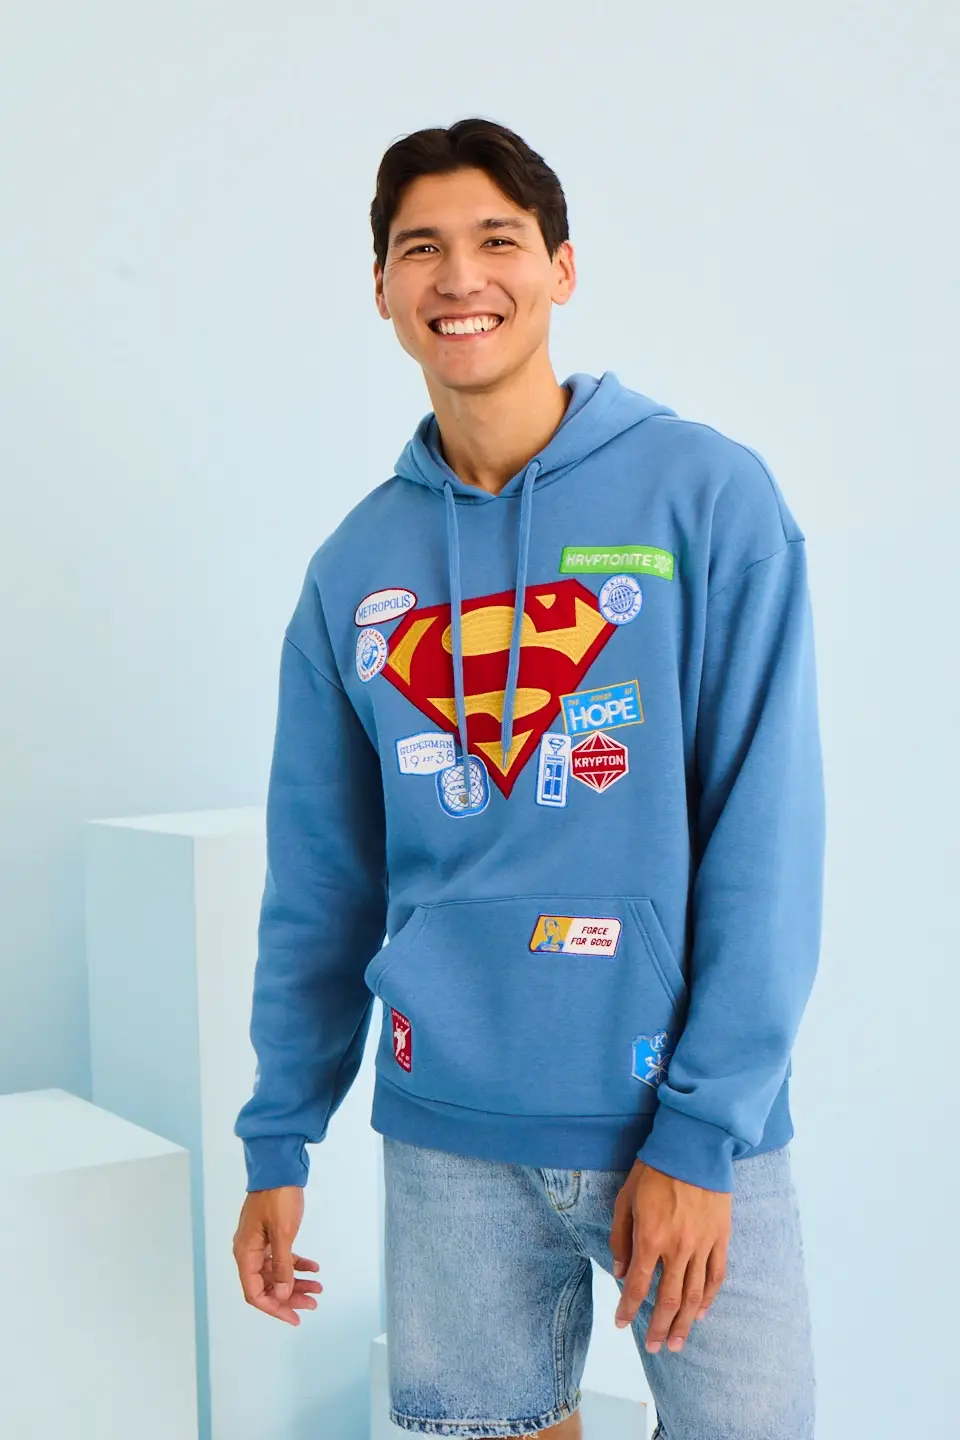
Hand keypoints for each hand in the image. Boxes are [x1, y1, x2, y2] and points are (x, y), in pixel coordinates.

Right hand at [233, 1185, 322, 1325]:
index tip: (294, 1317)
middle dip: (290, 1297)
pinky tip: (313, 1267)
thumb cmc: (278, 1197)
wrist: (279, 1167)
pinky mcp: (270, 1234)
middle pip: (267, 1286)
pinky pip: (282, 1257)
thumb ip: (282, 1266)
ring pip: (276, 1272)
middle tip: (313, 1303)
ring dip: (296, 1282)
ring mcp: (259, 1243)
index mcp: (245, 1253)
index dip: (274, 1308)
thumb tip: (282, 1295)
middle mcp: (249, 1251)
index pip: (255, 1293)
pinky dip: (297, 1264)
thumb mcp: (283, 1233)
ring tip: (318, 1288)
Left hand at [609, 1158, 730, 1352]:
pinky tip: (700, 1314)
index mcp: (651, 1238)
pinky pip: (716, 1276)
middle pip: (669, 1299)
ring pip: (695, 1294)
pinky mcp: (721, 1238)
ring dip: (684, 1323)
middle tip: (654, 1348)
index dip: (628, 1308)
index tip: (621, 1322)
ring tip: (676, 1343)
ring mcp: (702, 1245)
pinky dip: (709, 1298)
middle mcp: (678, 1248)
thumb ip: (621, 1237)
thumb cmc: (654, 1169)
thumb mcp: (625, 1198)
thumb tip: (621, 1271)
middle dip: (658, 1327)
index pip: (639, 1286)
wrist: (694, 1147)